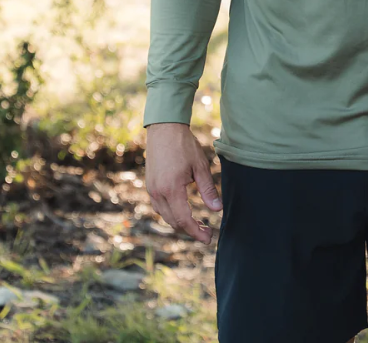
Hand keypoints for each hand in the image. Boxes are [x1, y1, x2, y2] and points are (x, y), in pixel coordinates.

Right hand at [145, 122, 222, 243]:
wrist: (164, 128)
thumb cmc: (184, 145)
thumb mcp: (200, 166)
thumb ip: (208, 189)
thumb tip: (217, 210)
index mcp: (172, 189)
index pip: (184, 220)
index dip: (196, 232)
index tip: (208, 238)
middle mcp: (158, 193)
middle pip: (174, 222)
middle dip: (190, 230)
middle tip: (207, 230)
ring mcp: (152, 189)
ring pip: (165, 216)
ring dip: (180, 222)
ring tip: (198, 221)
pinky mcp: (150, 185)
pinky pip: (160, 207)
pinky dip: (172, 213)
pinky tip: (184, 209)